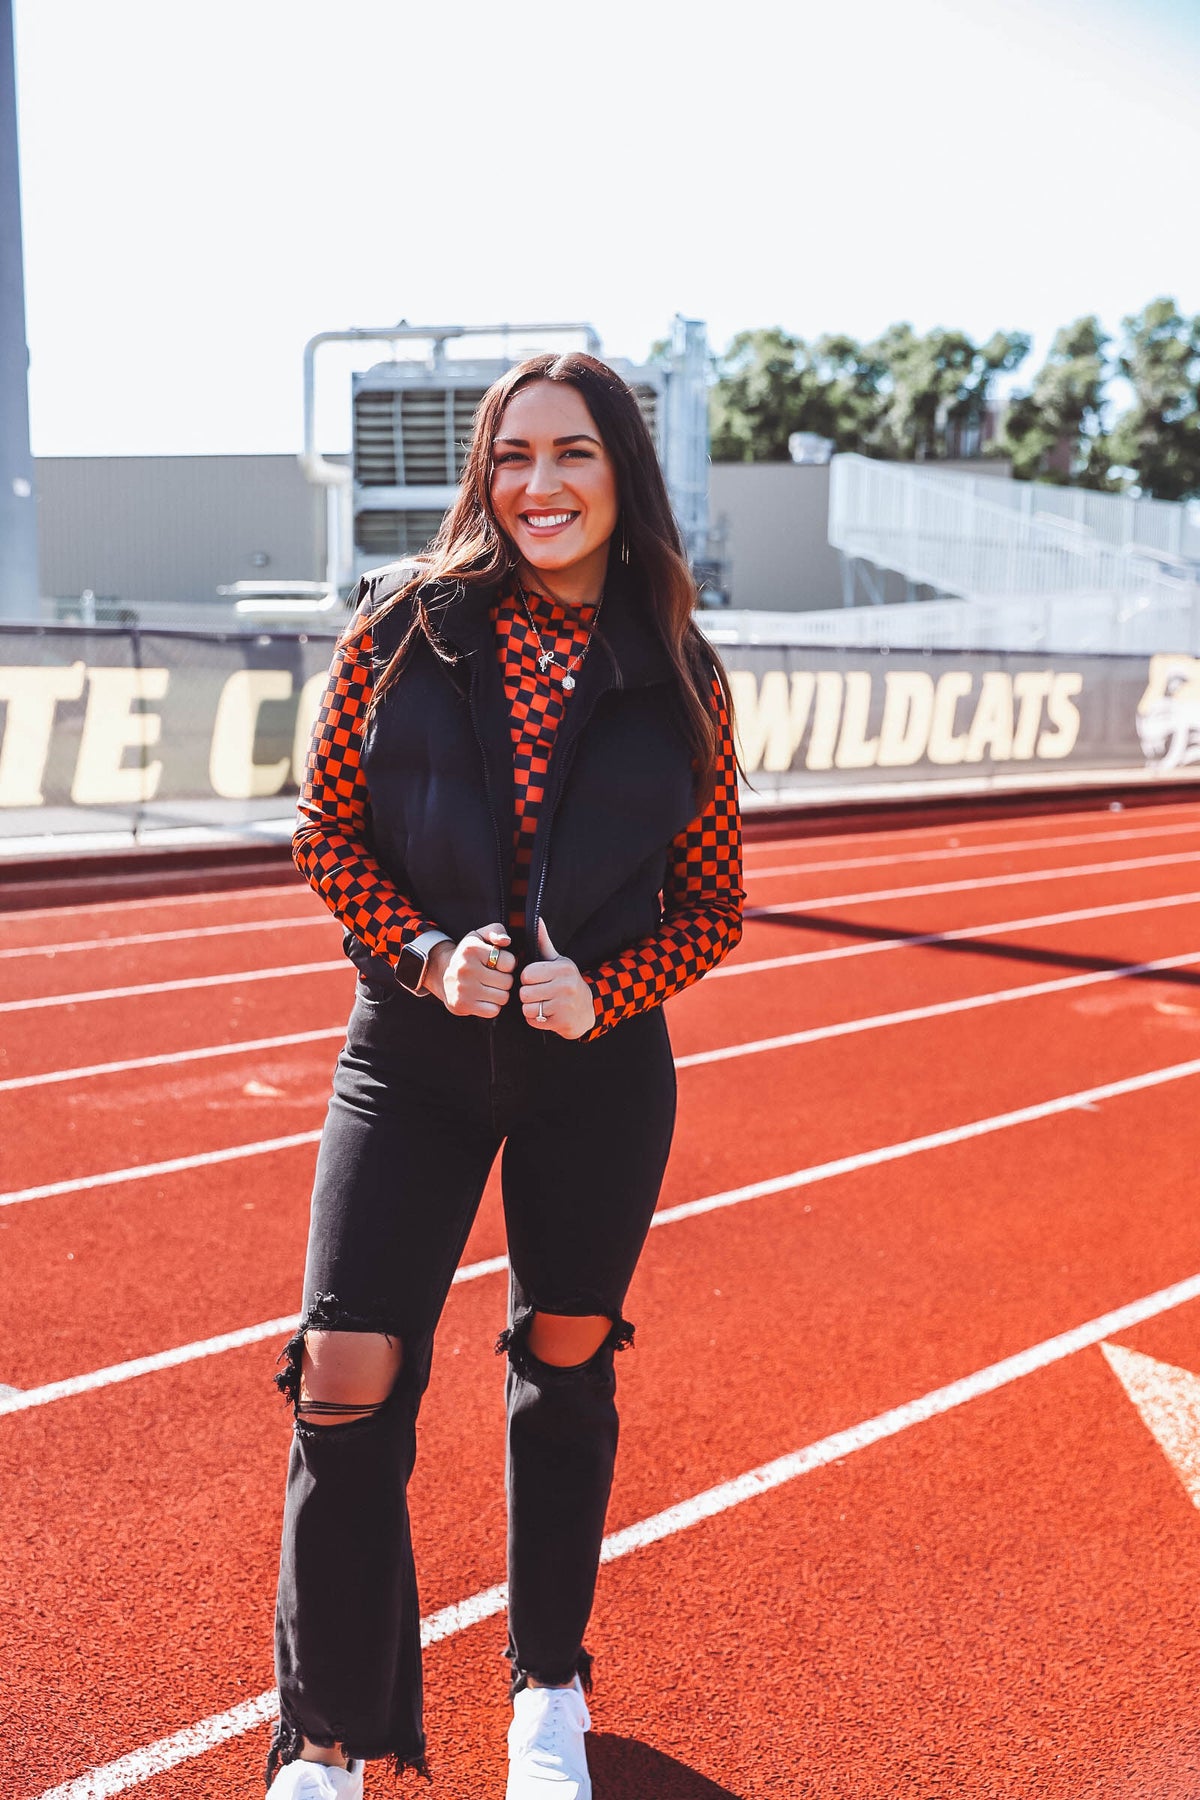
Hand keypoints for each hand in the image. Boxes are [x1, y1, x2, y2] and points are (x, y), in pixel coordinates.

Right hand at [425, 924, 515, 1017]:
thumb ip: (496, 931)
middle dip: (504, 980)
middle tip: (493, 977)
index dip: (507, 964)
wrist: (441, 972)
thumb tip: (506, 941)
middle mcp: (466, 968)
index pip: (509, 962)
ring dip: (499, 994)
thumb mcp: (479, 936)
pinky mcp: (462, 1005)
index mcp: (472, 949)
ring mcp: (463, 988)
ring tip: (489, 987)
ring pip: (503, 998)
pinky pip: (493, 1011)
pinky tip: (483, 998)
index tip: (497, 963)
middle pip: (507, 982)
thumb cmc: (467, 954)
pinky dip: (492, 1006)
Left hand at [520, 919, 596, 1039]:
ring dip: (531, 1009)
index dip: (527, 979)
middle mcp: (566, 986)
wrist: (588, 1009)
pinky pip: (533, 1021)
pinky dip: (536, 1020)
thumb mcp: (558, 961)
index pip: (527, 974)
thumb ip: (544, 942)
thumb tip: (537, 919)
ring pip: (528, 1009)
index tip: (536, 980)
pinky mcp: (562, 1023)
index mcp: (563, 968)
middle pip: (525, 993)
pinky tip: (547, 1014)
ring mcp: (565, 1006)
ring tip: (542, 1004)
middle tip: (539, 994)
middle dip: (528, 995)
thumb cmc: (567, 982)